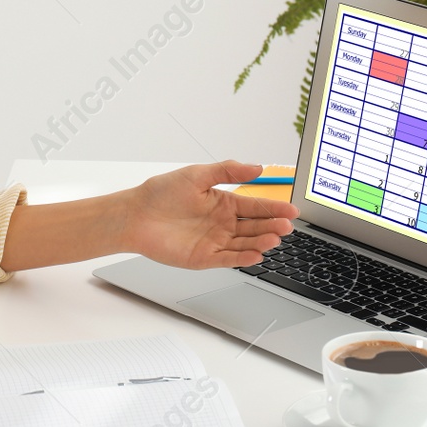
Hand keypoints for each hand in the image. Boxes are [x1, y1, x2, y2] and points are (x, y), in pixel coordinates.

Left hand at [123, 161, 299, 269]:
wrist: (135, 215)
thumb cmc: (161, 192)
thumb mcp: (198, 174)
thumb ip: (228, 171)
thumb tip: (258, 167)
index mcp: (224, 203)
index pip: (255, 206)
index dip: (274, 208)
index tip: (292, 209)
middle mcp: (222, 223)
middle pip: (254, 227)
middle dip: (272, 226)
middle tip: (286, 226)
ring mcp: (214, 242)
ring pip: (245, 243)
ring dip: (261, 242)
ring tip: (274, 238)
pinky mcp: (204, 258)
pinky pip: (228, 259)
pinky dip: (243, 258)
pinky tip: (257, 254)